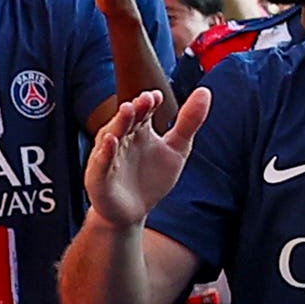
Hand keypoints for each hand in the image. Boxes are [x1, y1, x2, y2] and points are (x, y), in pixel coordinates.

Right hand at [84, 80, 208, 227]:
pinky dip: (105, 153)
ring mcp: (108, 156)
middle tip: (145, 99)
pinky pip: (101, 163)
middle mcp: (121, 138)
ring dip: (118, 123)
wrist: (133, 212)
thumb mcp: (177, 149)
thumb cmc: (152, 178)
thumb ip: (188, 122)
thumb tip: (205, 91)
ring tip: (127, 111)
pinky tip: (111, 143)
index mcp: (139, 130)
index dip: (149, 103)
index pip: (143, 111)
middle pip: (127, 120)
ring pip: (111, 136)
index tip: (157, 96)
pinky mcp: (99, 176)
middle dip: (135, 109)